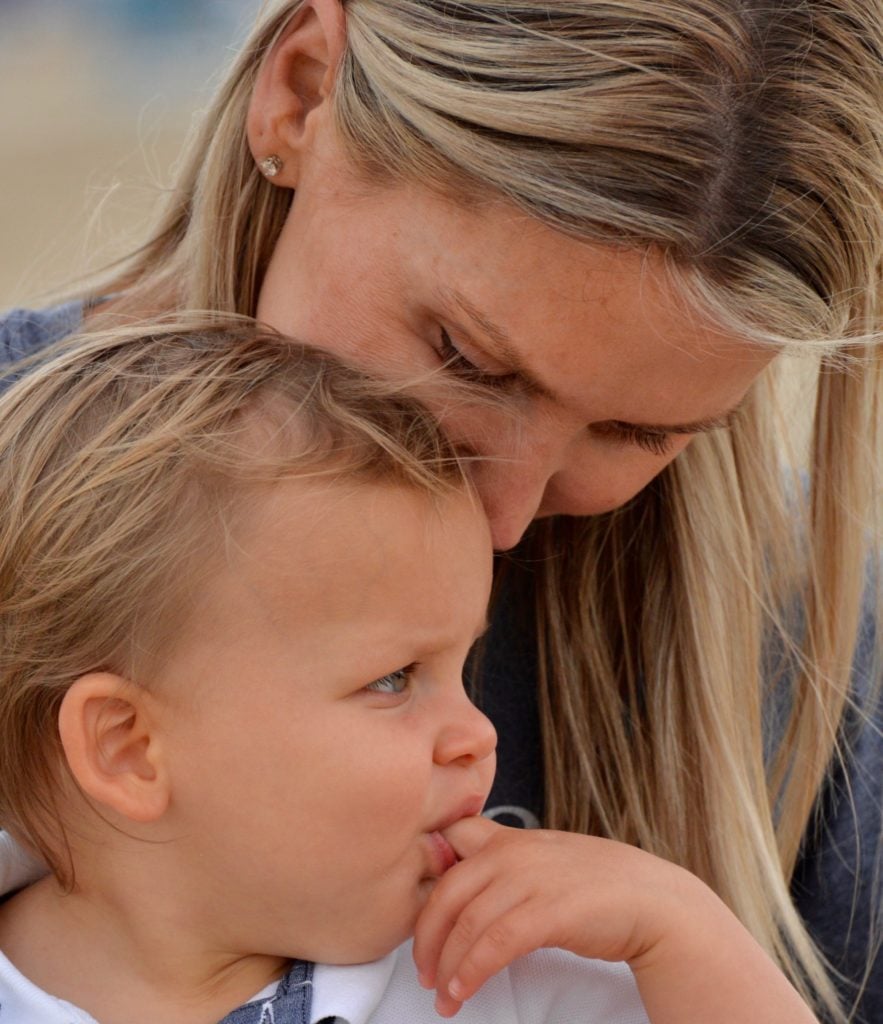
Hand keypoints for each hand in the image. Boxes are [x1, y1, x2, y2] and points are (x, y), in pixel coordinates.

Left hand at [413, 816, 691, 1016]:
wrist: (655, 902)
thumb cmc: (598, 885)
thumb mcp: (546, 858)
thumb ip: (507, 861)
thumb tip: (465, 878)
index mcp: (510, 837)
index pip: (450, 839)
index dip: (426, 873)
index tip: (421, 913)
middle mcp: (514, 851)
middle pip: (447, 891)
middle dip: (426, 935)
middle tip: (422, 969)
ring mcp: (531, 879)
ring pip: (466, 923)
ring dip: (446, 965)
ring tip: (442, 995)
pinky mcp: (548, 912)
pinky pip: (494, 944)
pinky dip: (471, 971)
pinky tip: (462, 991)